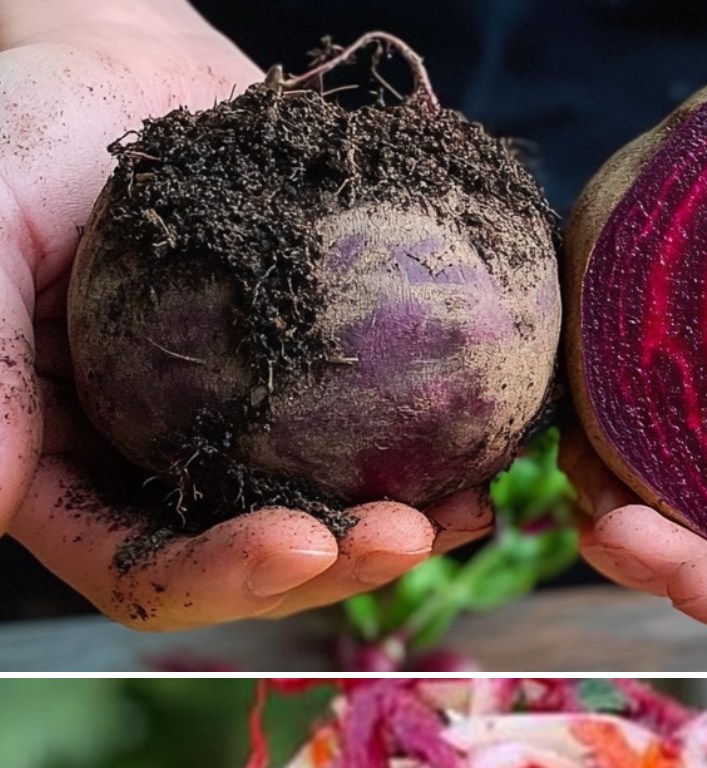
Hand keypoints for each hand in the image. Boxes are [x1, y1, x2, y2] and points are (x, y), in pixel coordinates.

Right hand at [0, 0, 491, 629]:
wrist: (132, 72)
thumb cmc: (37, 129)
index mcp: (68, 473)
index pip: (139, 570)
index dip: (221, 576)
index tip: (304, 543)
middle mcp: (154, 480)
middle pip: (247, 574)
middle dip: (331, 570)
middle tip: (412, 533)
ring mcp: (233, 450)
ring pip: (317, 534)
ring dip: (395, 539)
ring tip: (469, 512)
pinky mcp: (300, 411)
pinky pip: (362, 462)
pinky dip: (425, 473)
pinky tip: (483, 464)